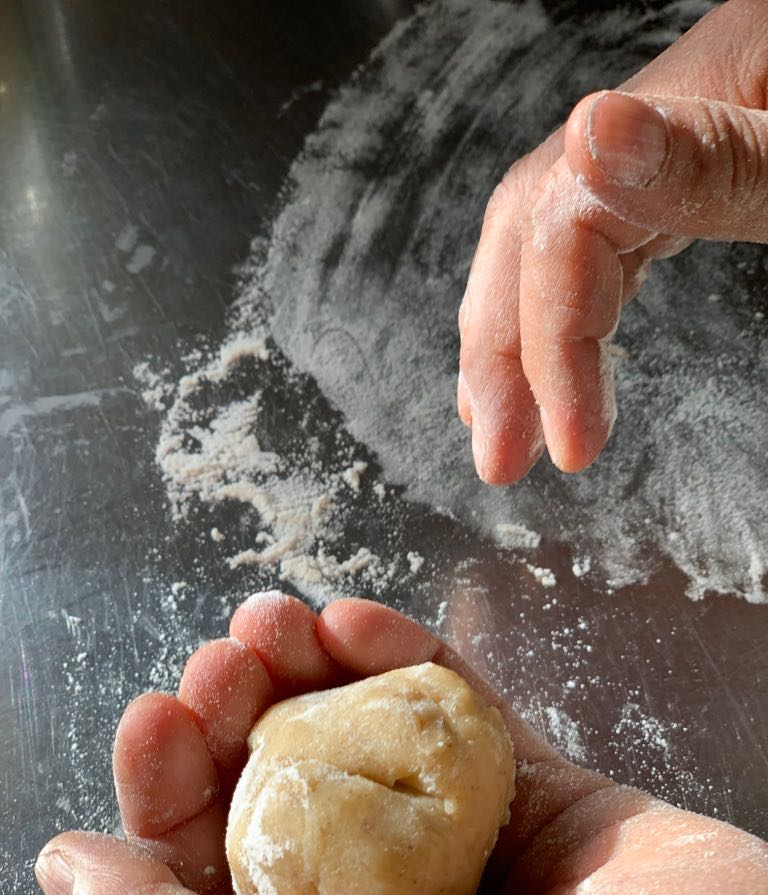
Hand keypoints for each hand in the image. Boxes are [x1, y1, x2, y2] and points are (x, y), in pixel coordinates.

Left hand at [36, 593, 766, 894]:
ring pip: (359, 730)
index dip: (168, 780)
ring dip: (309, 663)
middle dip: (239, 704)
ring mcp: (453, 843)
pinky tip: (357, 619)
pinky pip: (451, 704)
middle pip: (278, 782)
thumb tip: (69, 870)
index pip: (205, 862)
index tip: (159, 711)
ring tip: (277, 620)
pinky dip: (402, 651)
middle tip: (225, 657)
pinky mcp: (528, 786)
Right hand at [459, 0, 767, 482]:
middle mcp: (679, 105)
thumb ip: (719, 158)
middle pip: (534, 221)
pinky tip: (564, 351)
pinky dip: (570, 306)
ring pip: (555, 231)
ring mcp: (689, 129)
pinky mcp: (708, 161)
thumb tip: (593, 135)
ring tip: (504, 423)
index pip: (569, 216)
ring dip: (516, 336)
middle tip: (498, 455)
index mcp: (709, 87)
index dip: (551, 339)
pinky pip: (609, 233)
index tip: (569, 450)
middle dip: (503, 349)